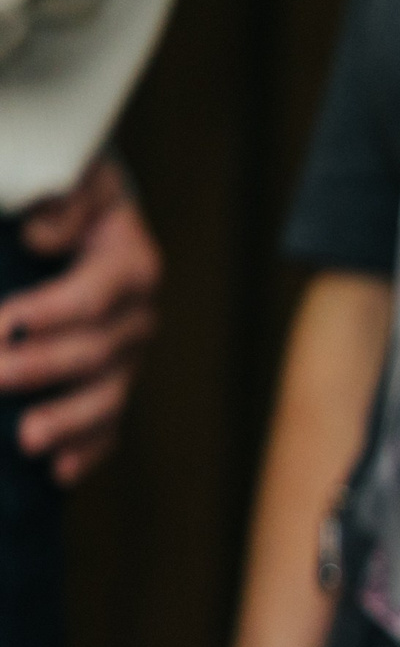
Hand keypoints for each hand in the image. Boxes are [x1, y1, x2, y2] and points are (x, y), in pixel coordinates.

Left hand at [0, 159, 162, 484]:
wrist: (96, 213)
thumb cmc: (74, 193)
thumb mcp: (76, 175)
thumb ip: (64, 197)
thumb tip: (43, 232)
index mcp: (130, 265)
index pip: (92, 298)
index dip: (47, 314)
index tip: (2, 323)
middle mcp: (138, 316)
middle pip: (96, 353)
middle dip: (41, 369)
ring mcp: (130, 354)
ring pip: (108, 396)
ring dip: (68, 422)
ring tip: (28, 441)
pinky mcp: (115, 378)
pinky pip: (110, 422)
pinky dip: (89, 448)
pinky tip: (62, 472)